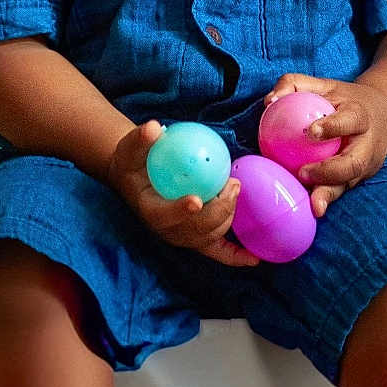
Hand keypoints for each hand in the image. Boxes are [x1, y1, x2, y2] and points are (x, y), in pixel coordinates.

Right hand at [107, 121, 259, 267]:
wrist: (135, 178)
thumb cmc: (134, 162)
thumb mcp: (131, 148)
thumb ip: (141, 139)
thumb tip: (155, 128)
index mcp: (150, 210)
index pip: (165, 215)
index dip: (180, 211)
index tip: (196, 200)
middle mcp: (166, 230)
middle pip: (197, 229)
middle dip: (220, 209)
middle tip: (232, 183)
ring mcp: (182, 236)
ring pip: (211, 236)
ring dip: (228, 216)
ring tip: (235, 187)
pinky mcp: (195, 237)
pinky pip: (217, 251)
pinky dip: (236, 256)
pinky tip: (254, 258)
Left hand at [264, 74, 386, 217]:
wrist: (384, 117)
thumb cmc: (344, 100)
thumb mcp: (324, 86)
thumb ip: (296, 85)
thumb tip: (269, 101)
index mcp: (360, 116)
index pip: (350, 121)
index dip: (333, 127)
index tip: (311, 132)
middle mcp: (367, 144)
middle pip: (355, 162)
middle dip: (331, 171)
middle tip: (304, 173)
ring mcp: (366, 165)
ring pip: (350, 183)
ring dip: (330, 194)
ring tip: (314, 205)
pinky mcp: (359, 179)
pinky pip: (341, 190)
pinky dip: (326, 199)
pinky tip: (310, 208)